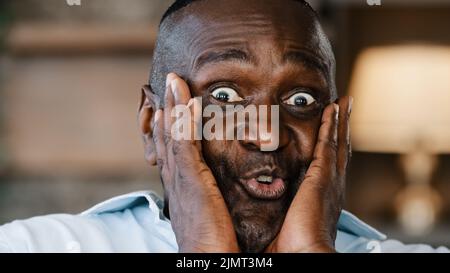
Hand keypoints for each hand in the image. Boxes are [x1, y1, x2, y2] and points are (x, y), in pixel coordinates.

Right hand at [153, 73, 238, 252]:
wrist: (207, 258)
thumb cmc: (213, 239)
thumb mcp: (207, 209)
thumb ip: (209, 192)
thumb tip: (215, 185)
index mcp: (181, 184)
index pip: (171, 147)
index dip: (169, 125)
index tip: (169, 106)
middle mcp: (175, 178)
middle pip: (166, 136)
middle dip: (166, 109)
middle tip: (167, 84)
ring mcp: (180, 178)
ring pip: (172, 135)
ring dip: (174, 106)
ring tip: (174, 82)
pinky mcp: (191, 180)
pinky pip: (185, 145)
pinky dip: (184, 122)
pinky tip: (188, 102)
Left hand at [266, 97, 352, 252]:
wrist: (303, 254)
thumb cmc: (292, 245)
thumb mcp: (287, 221)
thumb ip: (284, 208)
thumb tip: (269, 207)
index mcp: (322, 197)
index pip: (328, 165)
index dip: (330, 146)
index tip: (330, 130)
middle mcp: (332, 186)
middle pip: (338, 149)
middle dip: (340, 128)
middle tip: (343, 108)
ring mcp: (330, 180)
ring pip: (337, 142)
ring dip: (339, 121)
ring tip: (342, 102)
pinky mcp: (323, 176)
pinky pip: (329, 144)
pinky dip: (331, 125)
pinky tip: (331, 109)